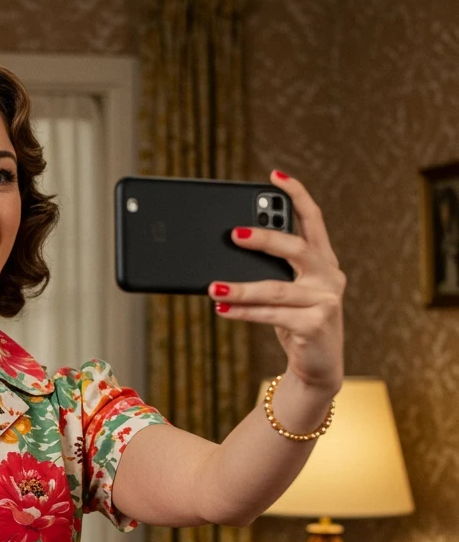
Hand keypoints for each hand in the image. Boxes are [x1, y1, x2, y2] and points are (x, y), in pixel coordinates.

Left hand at [208, 170, 344, 394]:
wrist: (316, 366)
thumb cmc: (295, 323)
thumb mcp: (283, 294)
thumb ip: (267, 273)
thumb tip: (221, 259)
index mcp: (322, 261)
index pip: (313, 219)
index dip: (296, 195)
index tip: (275, 175)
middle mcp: (329, 275)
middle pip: (295, 248)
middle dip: (263, 238)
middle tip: (232, 233)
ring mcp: (326, 300)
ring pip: (276, 289)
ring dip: (241, 287)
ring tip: (213, 286)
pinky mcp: (316, 324)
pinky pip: (273, 314)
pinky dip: (245, 312)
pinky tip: (222, 308)